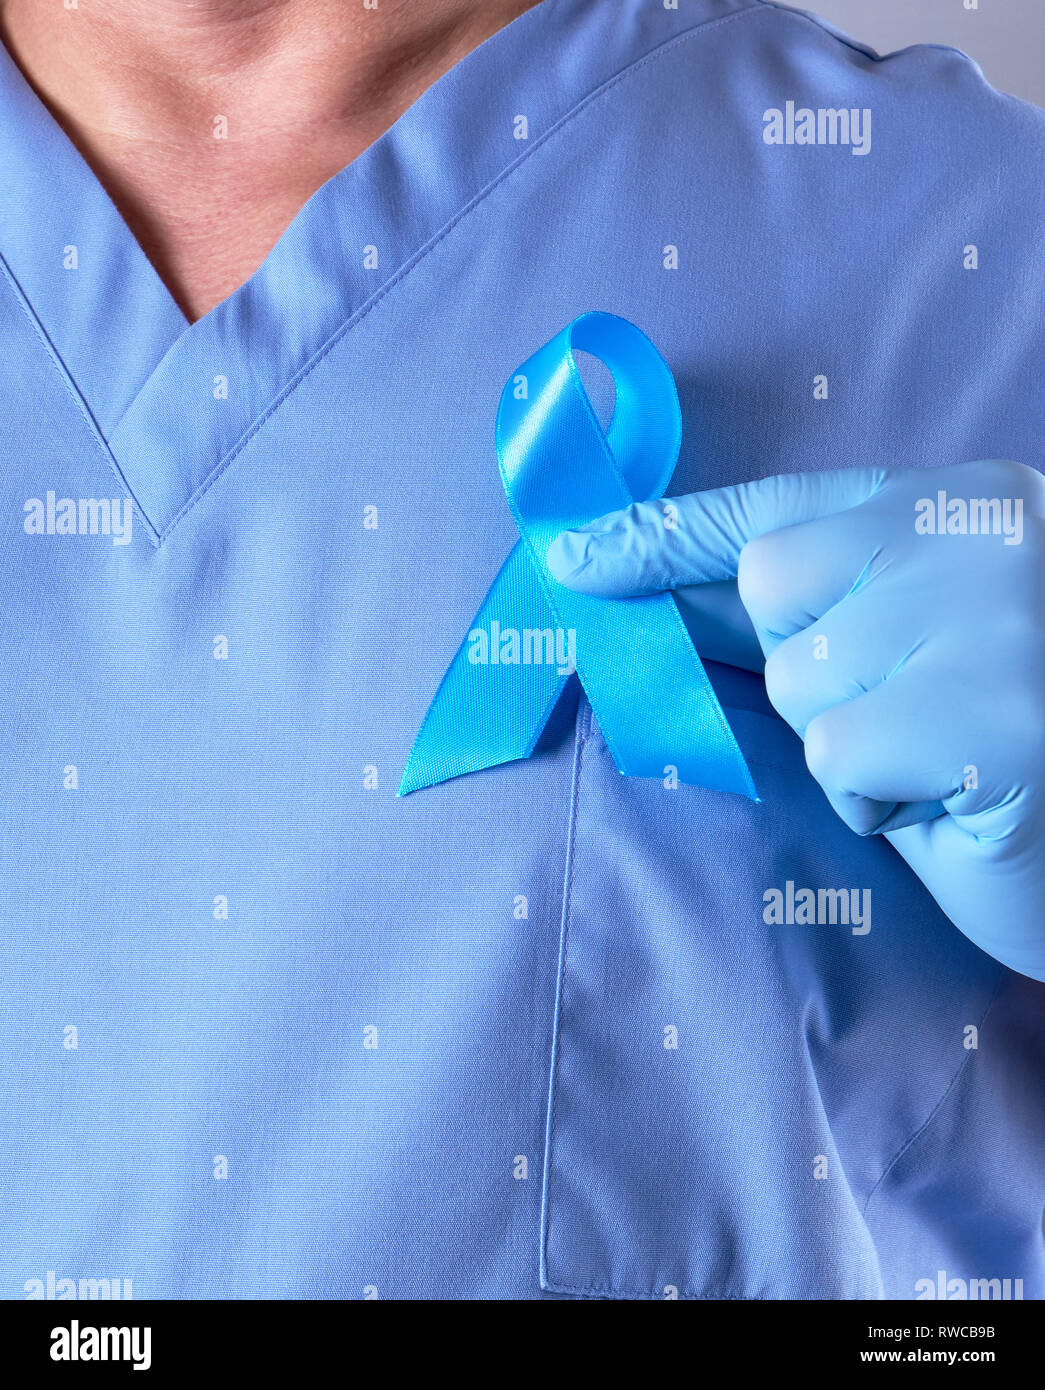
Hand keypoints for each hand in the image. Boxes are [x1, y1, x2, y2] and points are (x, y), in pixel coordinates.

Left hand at [547, 461, 1044, 979]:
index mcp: (963, 498)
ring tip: (940, 758)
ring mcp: (1005, 613)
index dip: (667, 535)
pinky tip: (955, 797)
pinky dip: (877, 798)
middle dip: (809, 669)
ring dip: (849, 744)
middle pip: (771, 589)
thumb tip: (639, 591)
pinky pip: (840, 752)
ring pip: (800, 679)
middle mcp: (990, 528)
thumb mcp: (891, 651)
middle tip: (909, 707)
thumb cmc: (988, 744)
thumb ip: (792, 609)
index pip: (777, 505)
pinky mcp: (1002, 713)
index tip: (573, 557)